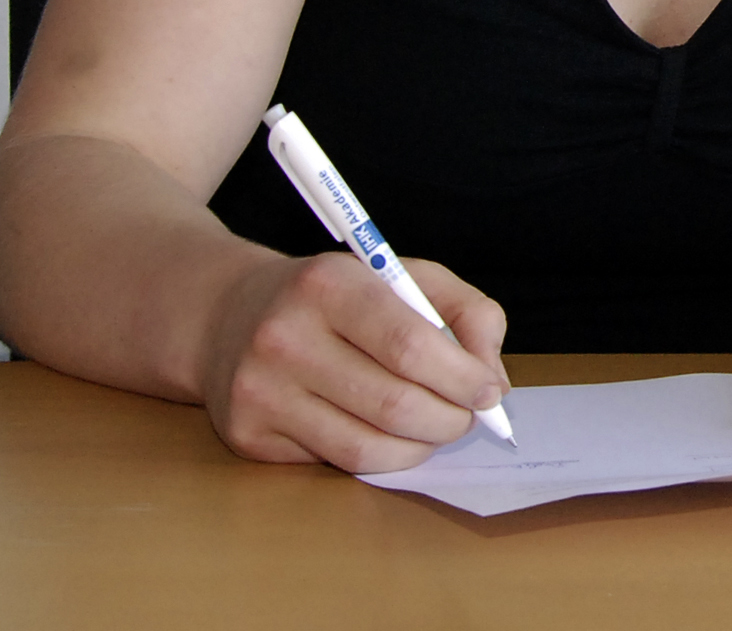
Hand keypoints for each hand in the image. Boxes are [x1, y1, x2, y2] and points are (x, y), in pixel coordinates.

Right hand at [198, 250, 509, 471]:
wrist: (227, 315)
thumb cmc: (337, 297)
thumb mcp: (404, 277)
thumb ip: (467, 314)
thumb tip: (493, 381)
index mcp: (328, 286)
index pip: (410, 346)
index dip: (462, 377)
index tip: (489, 392)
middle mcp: (284, 338)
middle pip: (394, 405)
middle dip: (450, 420)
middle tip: (467, 417)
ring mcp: (259, 392)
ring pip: (366, 449)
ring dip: (420, 447)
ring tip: (435, 428)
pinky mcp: (249, 436)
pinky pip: (335, 463)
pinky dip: (379, 456)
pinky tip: (388, 434)